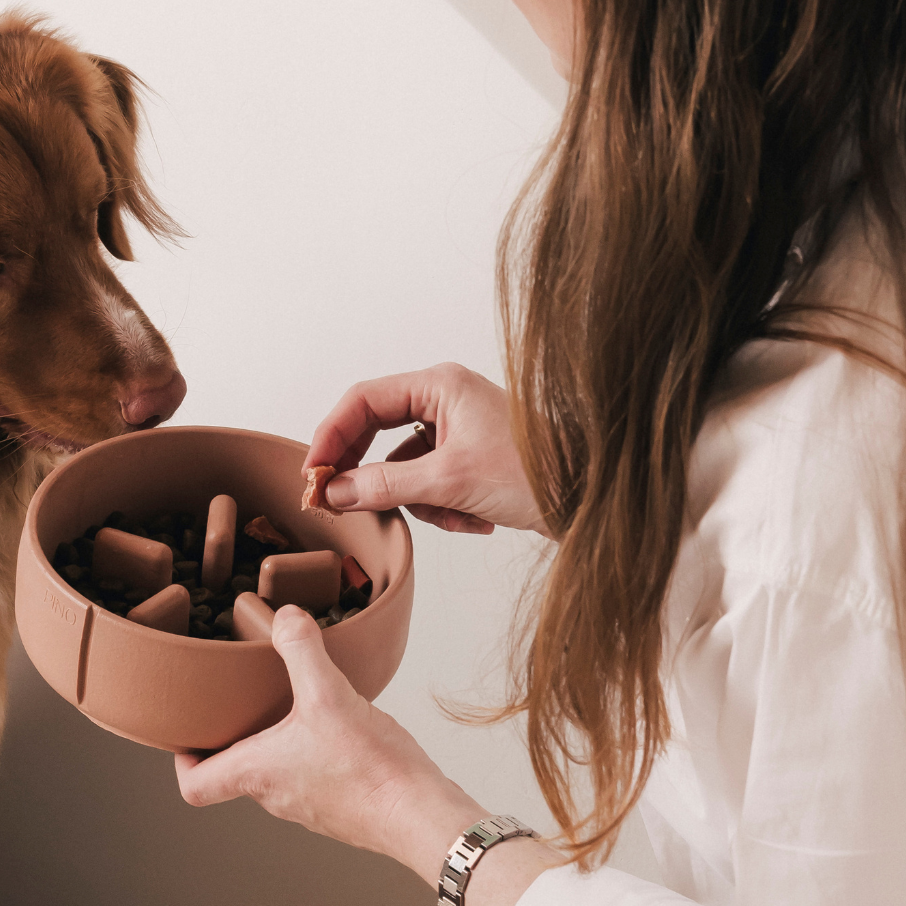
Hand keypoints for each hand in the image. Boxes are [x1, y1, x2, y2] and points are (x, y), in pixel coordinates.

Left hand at [175, 607, 565, 905]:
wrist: (419, 816)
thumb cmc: (370, 768)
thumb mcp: (331, 695)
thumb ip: (303, 651)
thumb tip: (285, 616)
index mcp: (256, 773)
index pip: (195, 787)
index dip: (184, 762)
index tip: (190, 737)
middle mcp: (274, 798)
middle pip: (235, 775)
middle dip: (236, 741)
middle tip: (243, 707)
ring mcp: (306, 809)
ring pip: (276, 778)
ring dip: (278, 748)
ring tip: (295, 712)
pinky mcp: (339, 811)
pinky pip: (313, 782)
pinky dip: (315, 758)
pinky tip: (341, 733)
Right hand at [305, 363, 543, 534]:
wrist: (593, 496)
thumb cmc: (537, 472)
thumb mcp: (448, 481)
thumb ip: (384, 485)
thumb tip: (334, 492)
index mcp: (440, 385)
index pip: (363, 401)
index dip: (331, 437)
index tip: (313, 475)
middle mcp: (446, 400)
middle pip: (379, 435)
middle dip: (374, 477)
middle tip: (347, 505)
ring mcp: (458, 431)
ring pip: (403, 469)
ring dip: (421, 502)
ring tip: (455, 514)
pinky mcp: (469, 460)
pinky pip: (430, 487)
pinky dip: (444, 509)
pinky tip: (477, 519)